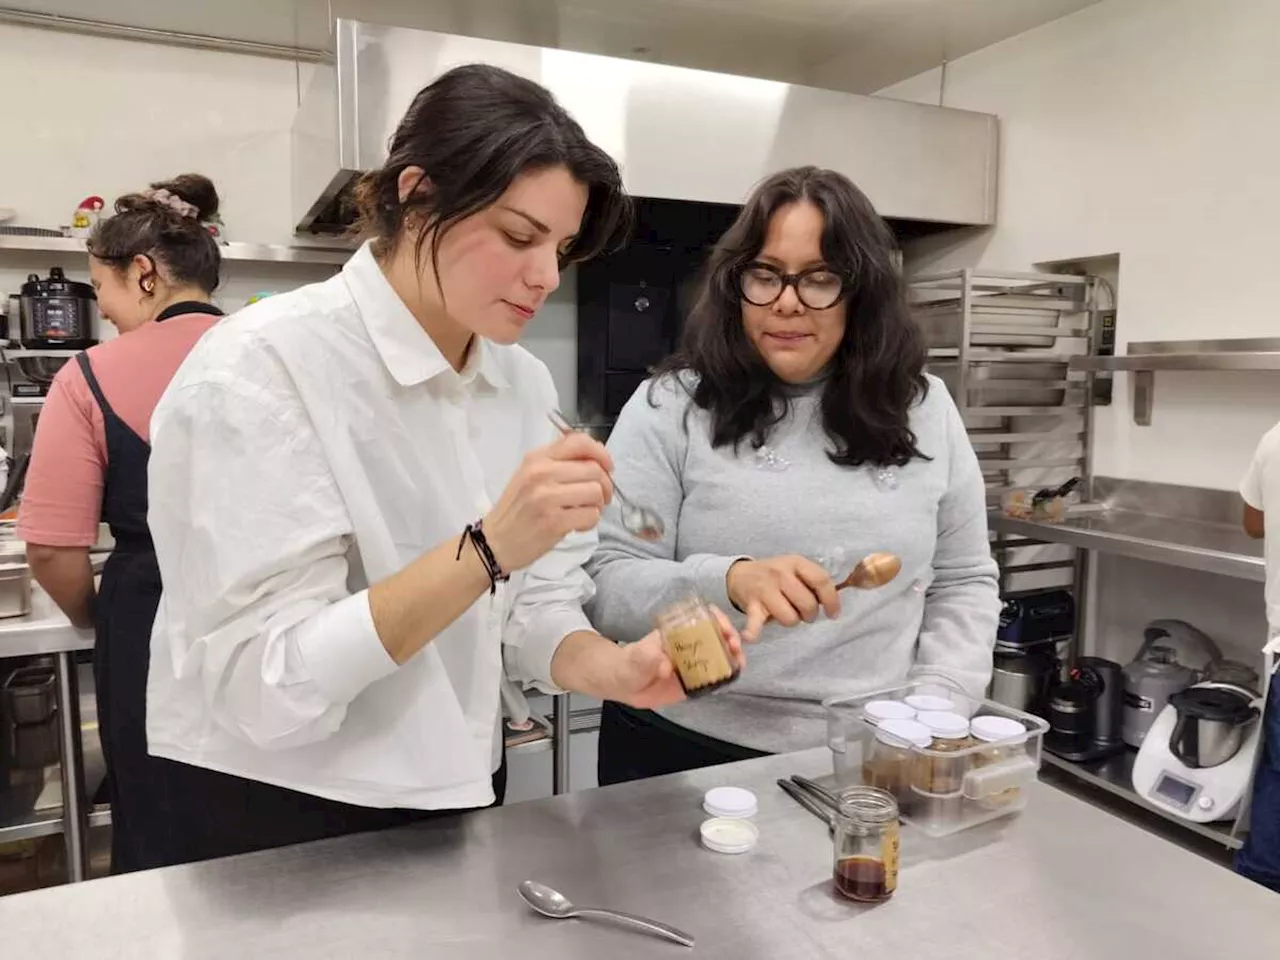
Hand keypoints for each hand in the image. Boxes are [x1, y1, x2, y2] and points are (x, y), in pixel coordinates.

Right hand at [483, 433, 613, 571]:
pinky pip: (591, 515)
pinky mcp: (554, 522)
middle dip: (605, 485)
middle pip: (594, 469)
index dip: (601, 453)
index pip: (579, 442)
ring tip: (585, 512)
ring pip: (596, 492)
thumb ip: (560, 462)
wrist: (496, 542)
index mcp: (536, 458)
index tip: (607, 467)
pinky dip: (590, 522)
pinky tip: (576, 525)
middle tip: (600, 498)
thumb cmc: (517, 510)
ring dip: (598, 505)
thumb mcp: (530, 475)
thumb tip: (598, 456)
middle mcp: (541, 473)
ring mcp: (547, 497)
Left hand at [607, 607, 744, 708]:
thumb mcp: (634, 658)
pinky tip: (732, 676)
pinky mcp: (693, 681)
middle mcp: (687, 646)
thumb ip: (647, 658)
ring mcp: (692, 663)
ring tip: (739, 662)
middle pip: (715, 635)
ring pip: (718, 655)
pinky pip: (713, 677)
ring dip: (732, 656)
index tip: (723, 626)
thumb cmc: (627, 664)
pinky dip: (725, 675)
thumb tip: (665, 665)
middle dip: (729, 637)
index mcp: (675, 634)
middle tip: (734, 645)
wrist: (622, 684)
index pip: (700, 618)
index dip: (716, 619)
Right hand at [727, 555, 840, 641]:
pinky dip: (753, 631)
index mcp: (796, 563)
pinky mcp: (752, 605)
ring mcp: (765, 589)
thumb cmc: (775, 575)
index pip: (821, 580)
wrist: (741, 574)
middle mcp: (781, 573)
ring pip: (790, 618)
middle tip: (804, 613)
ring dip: (791, 621)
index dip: (831, 599)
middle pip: (808, 603)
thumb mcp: (795, 569)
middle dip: (810, 614)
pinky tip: (750, 636)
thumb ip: (813, 582)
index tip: (833, 613)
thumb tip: (832, 603)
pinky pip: (754, 622)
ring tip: (786, 614)